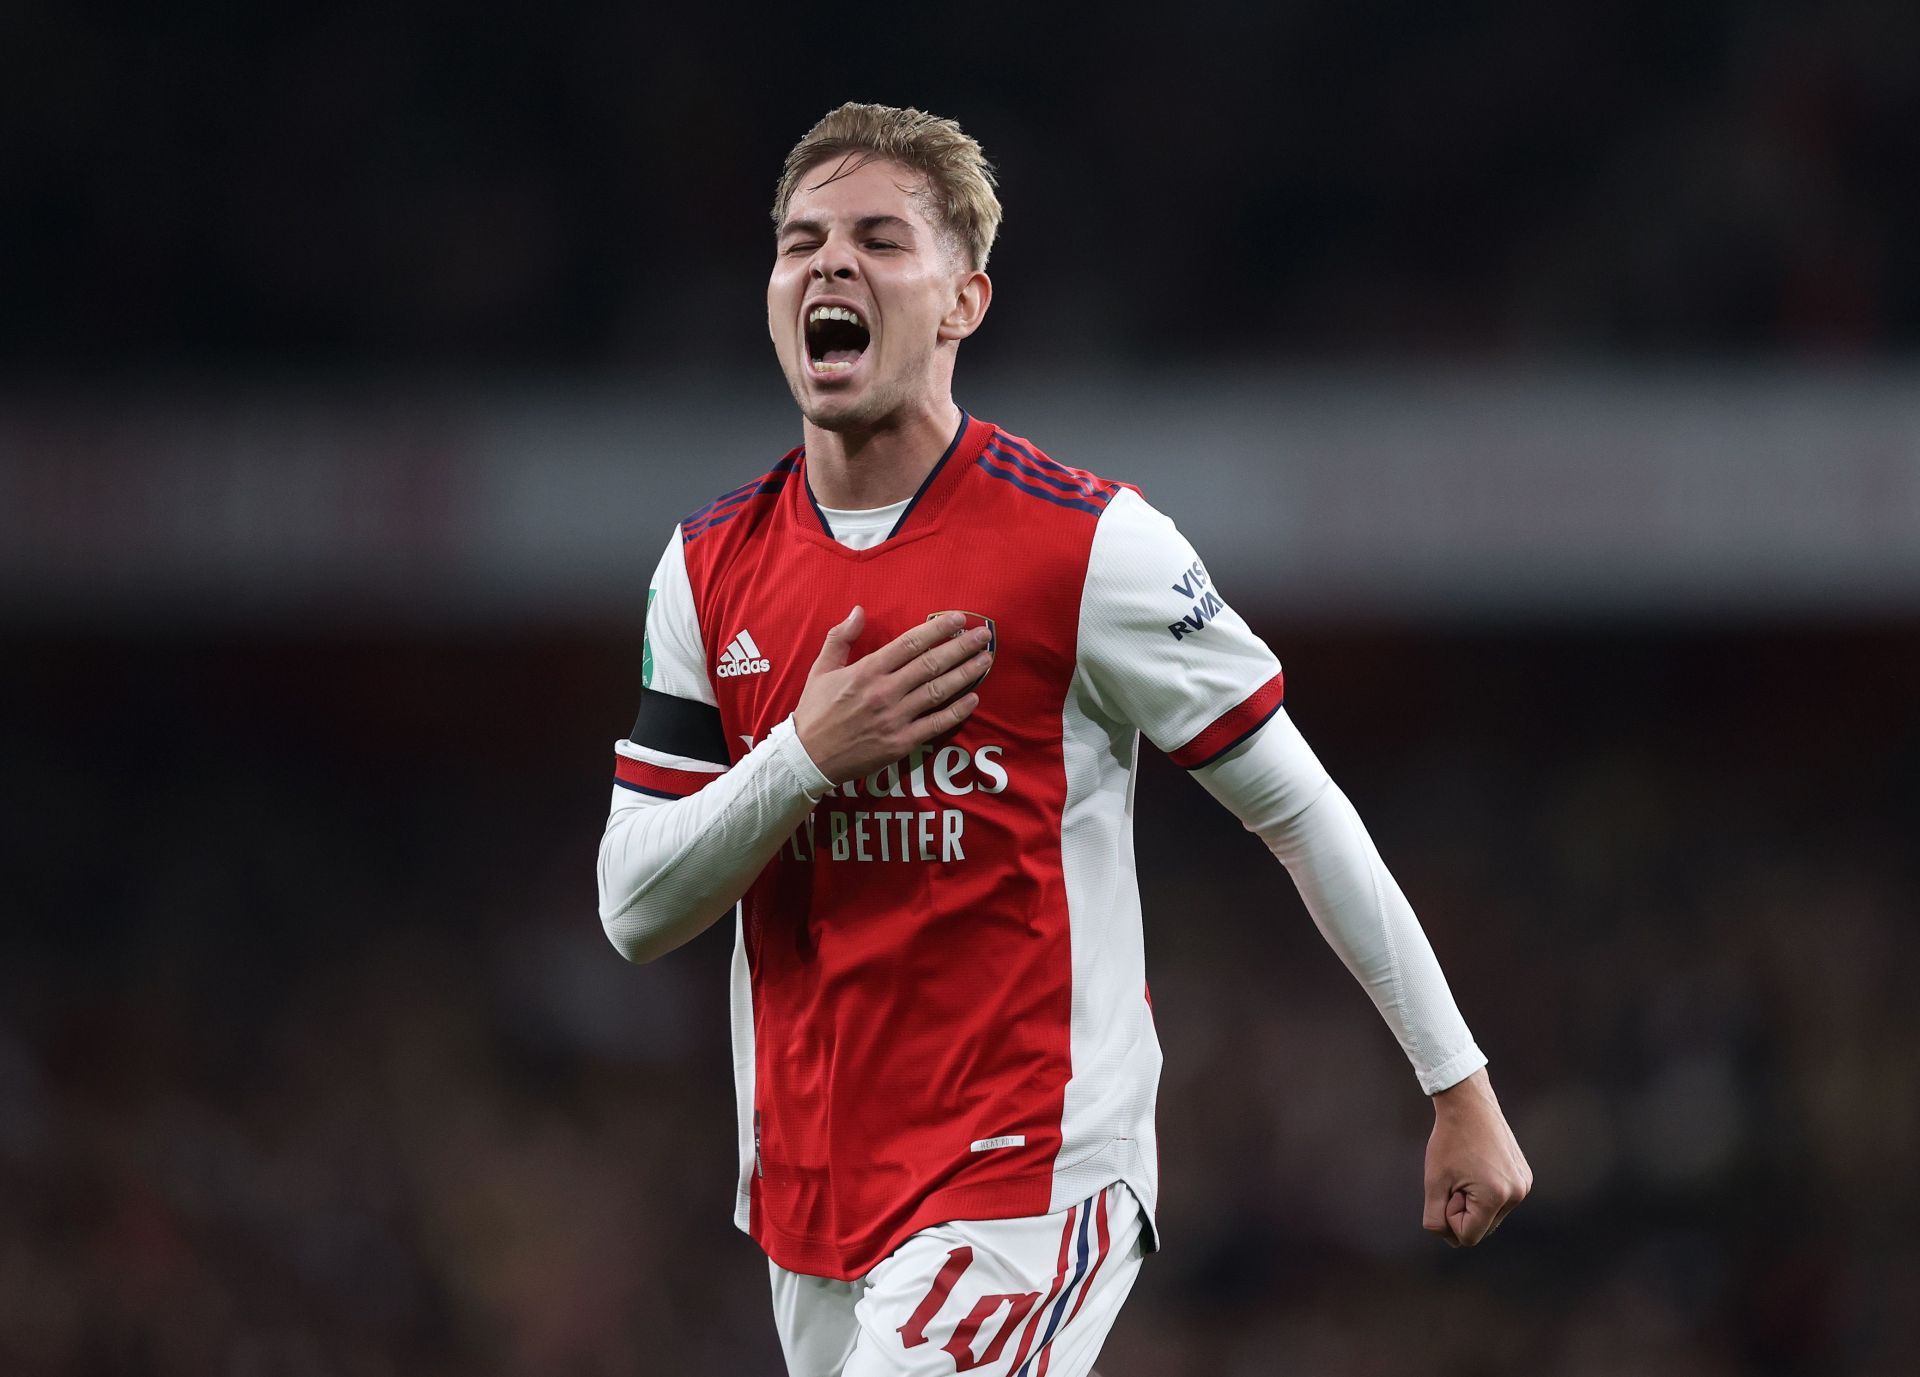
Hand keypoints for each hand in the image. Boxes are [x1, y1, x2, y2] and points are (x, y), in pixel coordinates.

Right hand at [794, 607, 992, 783]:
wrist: (808, 758)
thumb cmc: (815, 711)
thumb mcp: (821, 669)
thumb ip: (841, 637)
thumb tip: (859, 610)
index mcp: (866, 670)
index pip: (910, 644)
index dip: (937, 629)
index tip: (959, 618)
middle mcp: (884, 692)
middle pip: (931, 664)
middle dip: (961, 647)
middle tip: (985, 635)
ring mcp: (895, 718)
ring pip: (938, 691)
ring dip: (966, 674)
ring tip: (986, 660)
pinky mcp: (901, 743)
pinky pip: (936, 724)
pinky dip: (957, 711)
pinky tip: (973, 698)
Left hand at [1422, 1068, 1531, 1246]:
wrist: (1469, 1104)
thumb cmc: (1448, 1141)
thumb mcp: (1433, 1181)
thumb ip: (1435, 1217)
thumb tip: (1450, 1239)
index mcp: (1495, 1197)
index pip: (1468, 1236)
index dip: (1450, 1217)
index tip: (1448, 1188)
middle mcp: (1516, 1194)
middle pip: (1482, 1228)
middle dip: (1463, 1210)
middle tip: (1456, 1177)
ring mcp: (1524, 1185)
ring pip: (1491, 1215)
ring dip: (1474, 1201)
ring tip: (1468, 1170)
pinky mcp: (1524, 1176)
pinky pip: (1500, 1200)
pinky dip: (1485, 1191)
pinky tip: (1479, 1166)